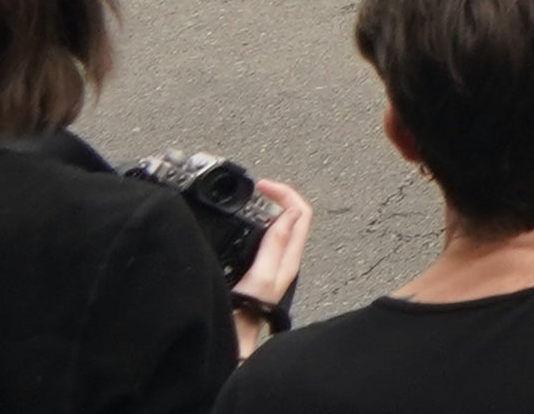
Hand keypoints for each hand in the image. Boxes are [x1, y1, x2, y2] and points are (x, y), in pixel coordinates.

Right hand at [230, 180, 312, 320]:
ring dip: (268, 212)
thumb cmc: (244, 320)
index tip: (261, 186)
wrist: (231, 347)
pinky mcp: (259, 275)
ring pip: (279, 230)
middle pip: (292, 218)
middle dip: (277, 198)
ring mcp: (273, 268)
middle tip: (255, 190)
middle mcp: (285, 262)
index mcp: (289, 259)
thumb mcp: (259, 279)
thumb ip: (274, 247)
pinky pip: (265, 243)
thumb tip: (289, 213)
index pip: (301, 214)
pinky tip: (241, 229)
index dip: (284, 193)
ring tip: (250, 202)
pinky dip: (256, 228)